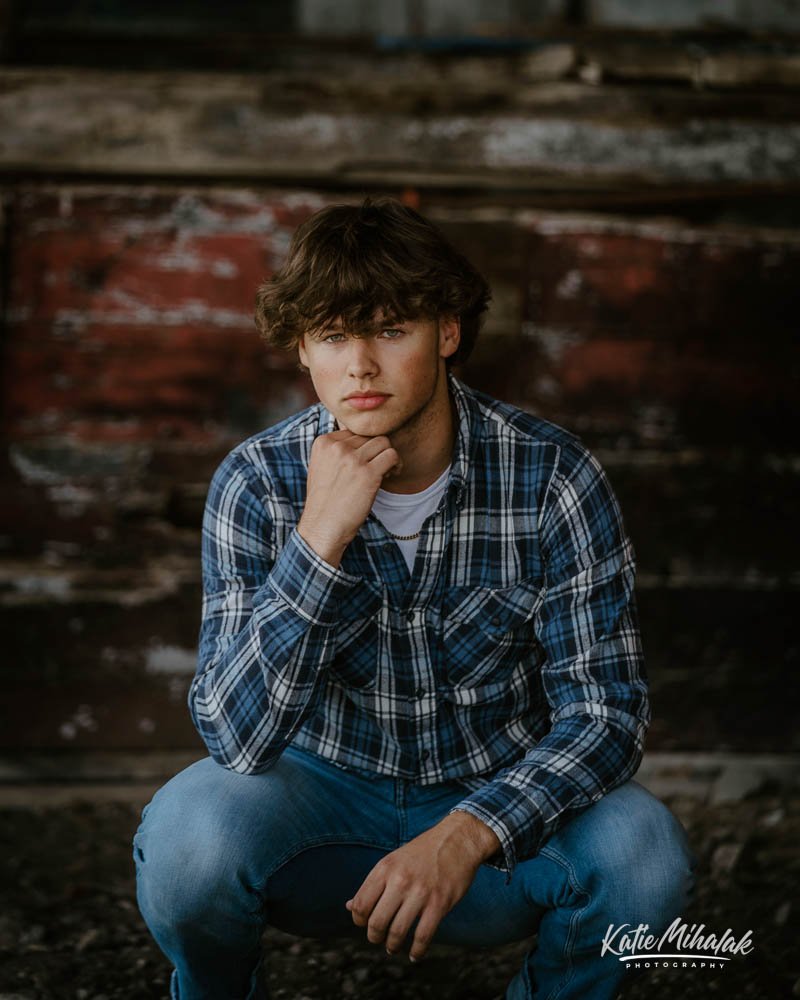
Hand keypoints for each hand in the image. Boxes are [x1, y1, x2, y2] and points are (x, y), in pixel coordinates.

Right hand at [297, 430, 400, 566]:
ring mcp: (353, 459)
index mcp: (323, 442)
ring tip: (385, 472)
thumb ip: (336, 451)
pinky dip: (396, 464)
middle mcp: (337, 447)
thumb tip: (362, 440)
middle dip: (377, 451)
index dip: (364, 447)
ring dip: (388, 456)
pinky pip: (392, 455)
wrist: (322, 526)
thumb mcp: (321, 467)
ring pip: (383, 442)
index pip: (355, 432)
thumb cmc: (325, 501)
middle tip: (378, 469)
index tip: (365, 463)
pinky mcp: (368, 473)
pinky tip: (391, 476)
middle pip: (370, 436)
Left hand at [345, 812, 500, 961]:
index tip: (365, 924)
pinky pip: (422, 936)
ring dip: (392, 946)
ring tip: (393, 947)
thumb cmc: (422, 852)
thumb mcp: (393, 860)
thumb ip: (373, 884)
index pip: (360, 904)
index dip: (359, 920)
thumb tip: (349, 906)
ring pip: (397, 932)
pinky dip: (416, 951)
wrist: (457, 839)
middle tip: (379, 939)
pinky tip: (414, 954)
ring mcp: (420, 892)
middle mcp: (399, 880)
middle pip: (376, 922)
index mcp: (385, 868)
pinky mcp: (439, 903)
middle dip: (374, 937)